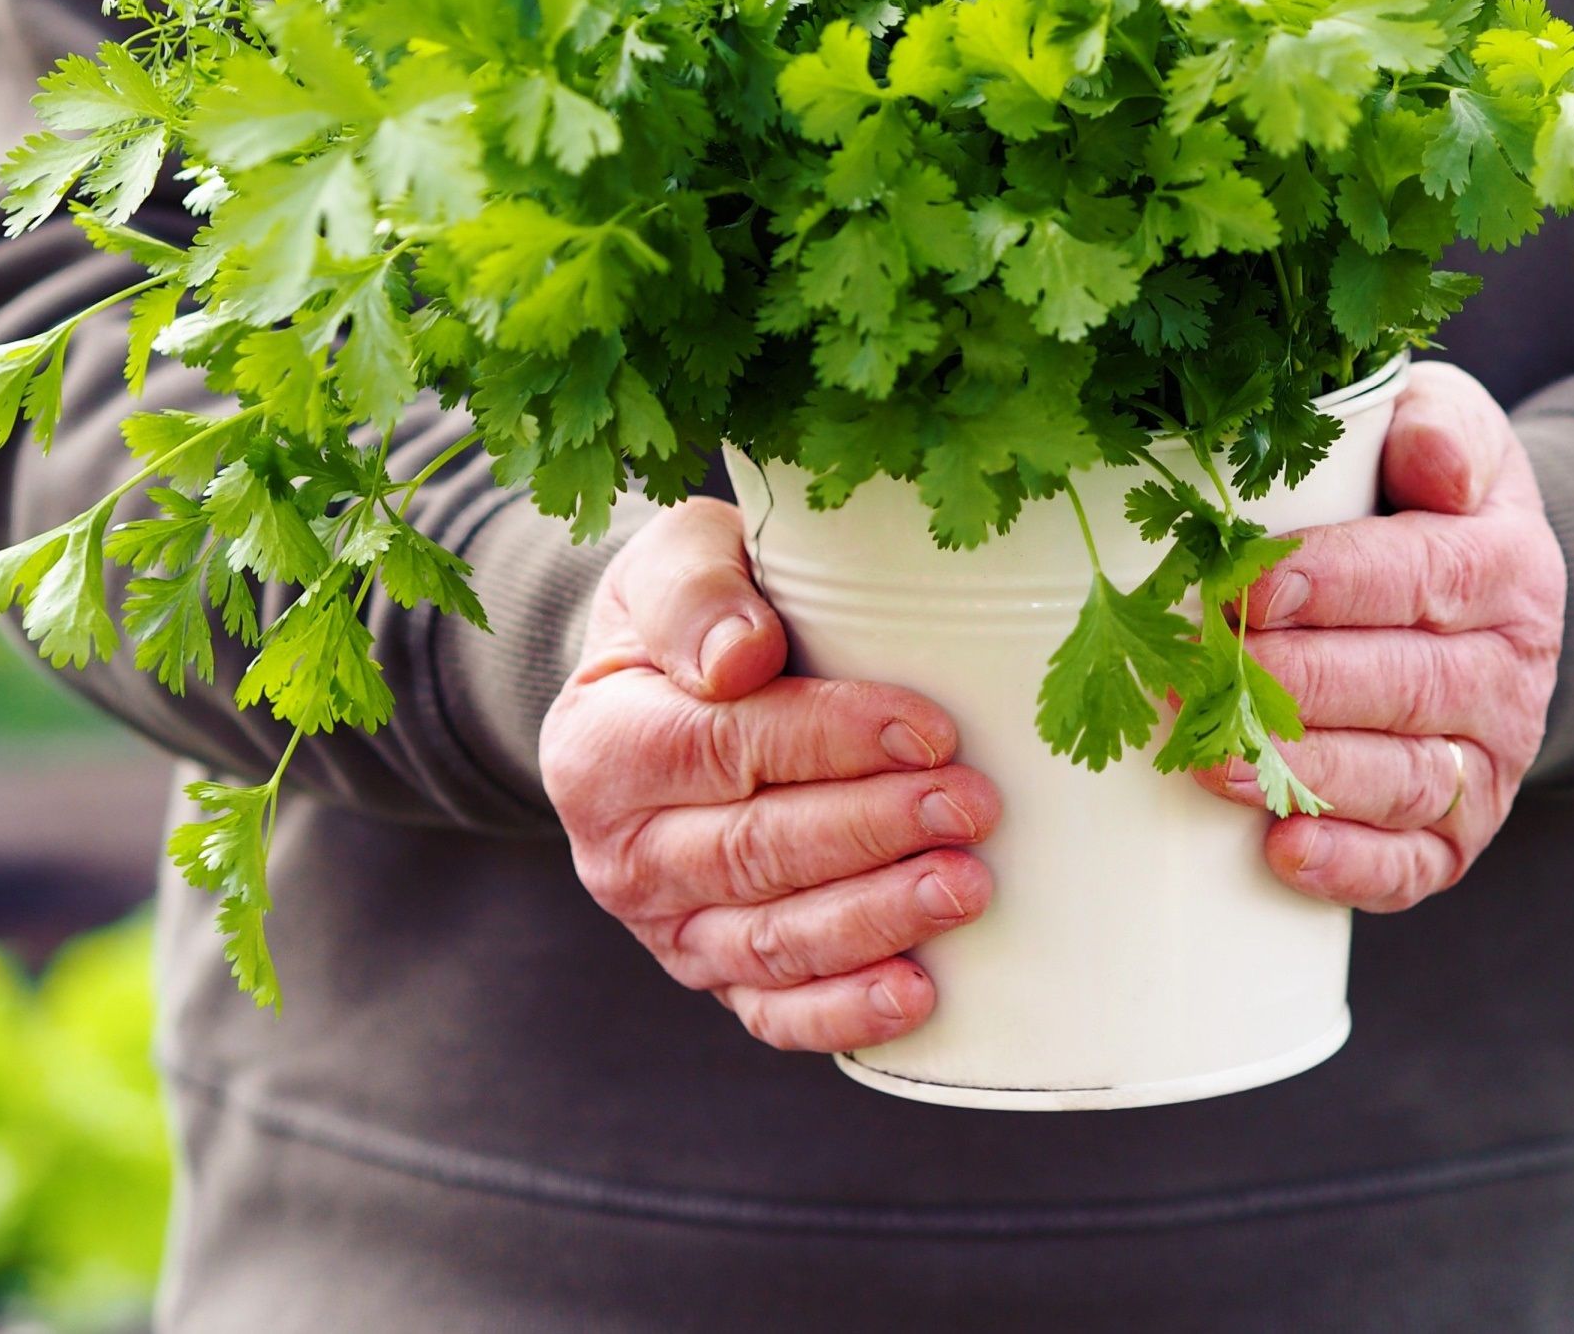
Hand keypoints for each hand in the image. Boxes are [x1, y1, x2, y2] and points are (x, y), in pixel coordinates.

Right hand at [542, 498, 1000, 1051]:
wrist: (664, 685)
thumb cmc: (695, 611)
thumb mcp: (676, 561)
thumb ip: (693, 593)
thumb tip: (739, 659)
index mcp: (601, 746)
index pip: (723, 748)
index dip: (831, 742)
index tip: (931, 731)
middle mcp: (619, 851)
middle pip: (754, 852)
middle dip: (873, 833)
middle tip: (972, 808)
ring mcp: (665, 925)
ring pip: (770, 941)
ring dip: (875, 921)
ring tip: (966, 887)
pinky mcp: (713, 971)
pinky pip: (772, 1011)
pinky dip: (842, 1012)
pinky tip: (918, 996)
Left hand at [1196, 361, 1563, 910]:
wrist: (1488, 592)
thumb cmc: (1428, 496)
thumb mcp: (1449, 431)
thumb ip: (1442, 426)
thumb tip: (1433, 458)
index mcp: (1507, 566)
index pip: (1422, 577)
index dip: (1333, 584)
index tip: (1243, 587)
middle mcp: (1512, 671)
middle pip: (1404, 687)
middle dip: (1294, 684)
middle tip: (1199, 676)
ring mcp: (1489, 760)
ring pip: (1403, 779)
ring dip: (1303, 774)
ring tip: (1208, 761)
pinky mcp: (1461, 832)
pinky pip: (1417, 865)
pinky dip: (1352, 866)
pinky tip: (1283, 851)